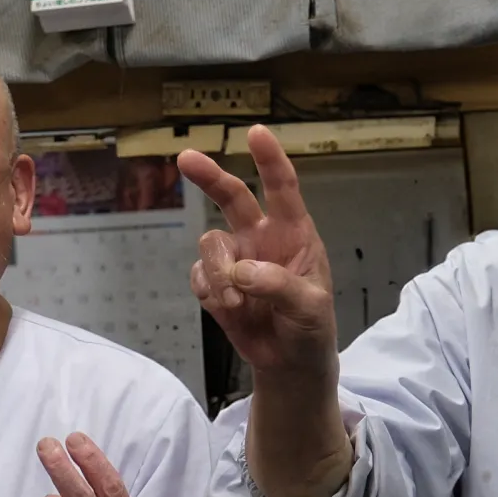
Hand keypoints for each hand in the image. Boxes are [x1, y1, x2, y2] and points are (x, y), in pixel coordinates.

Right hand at [179, 124, 336, 378]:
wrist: (289, 364)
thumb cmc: (311, 328)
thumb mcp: (310, 308)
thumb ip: (280, 286)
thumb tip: (243, 271)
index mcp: (294, 234)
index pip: (283, 189)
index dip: (269, 160)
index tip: (256, 133)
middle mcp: (261, 239)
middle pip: (231, 197)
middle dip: (210, 177)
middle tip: (186, 158)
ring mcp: (236, 260)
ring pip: (210, 244)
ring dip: (219, 272)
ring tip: (236, 303)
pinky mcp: (216, 285)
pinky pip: (200, 275)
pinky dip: (209, 291)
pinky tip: (228, 308)